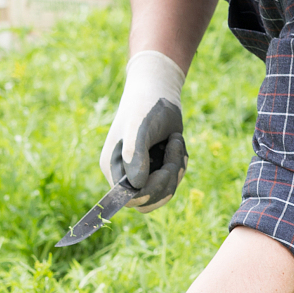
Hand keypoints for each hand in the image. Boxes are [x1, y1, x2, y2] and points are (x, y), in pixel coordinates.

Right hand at [99, 50, 187, 212]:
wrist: (158, 90)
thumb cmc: (145, 106)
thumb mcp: (139, 127)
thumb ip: (136, 155)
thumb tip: (136, 184)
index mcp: (113, 168)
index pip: (129, 198)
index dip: (150, 191)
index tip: (165, 170)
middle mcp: (125, 175)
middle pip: (148, 201)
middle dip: (167, 181)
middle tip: (174, 156)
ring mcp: (142, 173)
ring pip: (164, 192)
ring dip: (176, 168)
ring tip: (175, 140)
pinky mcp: (157, 168)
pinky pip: (173, 180)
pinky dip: (180, 162)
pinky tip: (175, 141)